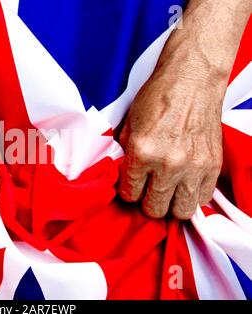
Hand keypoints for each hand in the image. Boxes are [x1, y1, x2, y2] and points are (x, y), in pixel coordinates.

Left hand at [118, 74, 222, 219]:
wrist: (191, 80)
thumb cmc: (158, 98)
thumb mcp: (128, 125)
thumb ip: (124, 154)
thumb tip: (122, 176)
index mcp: (142, 153)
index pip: (130, 194)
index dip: (128, 192)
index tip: (131, 187)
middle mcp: (168, 164)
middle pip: (154, 208)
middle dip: (146, 202)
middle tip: (147, 191)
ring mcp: (193, 167)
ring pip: (180, 211)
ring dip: (170, 204)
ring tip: (166, 191)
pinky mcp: (213, 166)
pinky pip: (202, 198)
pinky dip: (191, 196)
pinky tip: (184, 184)